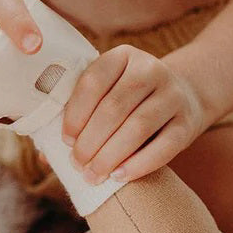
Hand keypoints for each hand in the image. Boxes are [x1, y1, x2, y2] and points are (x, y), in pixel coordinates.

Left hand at [61, 45, 203, 182]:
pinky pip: (165, 146)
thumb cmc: (131, 99)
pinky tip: (119, 176)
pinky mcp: (188, 122)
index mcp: (123, 56)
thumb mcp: (108, 91)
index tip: (65, 140)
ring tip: (93, 174)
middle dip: (90, 140)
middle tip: (77, 164)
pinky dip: (139, 164)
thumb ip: (79, 114)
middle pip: (115, 107)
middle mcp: (151, 69)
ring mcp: (173, 95)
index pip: (94, 81)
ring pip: (138, 126)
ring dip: (110, 155)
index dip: (75, 113)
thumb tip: (44, 155)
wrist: (185, 94)